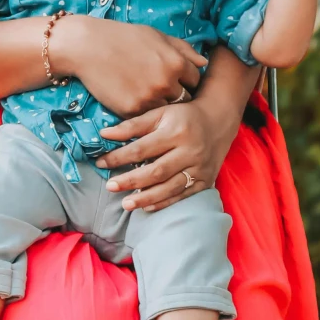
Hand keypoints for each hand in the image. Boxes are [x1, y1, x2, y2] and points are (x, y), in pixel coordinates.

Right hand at [53, 17, 205, 114]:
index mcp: (176, 62)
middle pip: (185, 100)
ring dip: (162, 108)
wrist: (88, 46)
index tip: (180, 83)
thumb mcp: (157, 35)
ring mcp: (149, 98)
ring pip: (166, 112)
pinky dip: (144, 114)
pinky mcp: (131, 111)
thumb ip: (183, 49)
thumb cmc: (123, 37)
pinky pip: (146, 119)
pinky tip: (136, 103)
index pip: (196, 81)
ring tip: (153, 100)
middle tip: (167, 94)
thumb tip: (204, 63)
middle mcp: (166, 82)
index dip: (188, 82)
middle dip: (178, 97)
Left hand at [98, 96, 227, 212]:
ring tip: (126, 204)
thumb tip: (104, 135)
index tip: (100, 162)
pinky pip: (182, 195)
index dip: (119, 157)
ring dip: (146, 197)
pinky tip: (147, 207)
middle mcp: (189, 151)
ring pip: (170, 187)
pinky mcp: (205, 181)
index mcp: (175, 131)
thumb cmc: (184, 117)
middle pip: (156, 171)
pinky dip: (164, 202)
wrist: (218, 121)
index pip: (142, 148)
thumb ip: (132, 125)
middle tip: (110, 186)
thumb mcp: (160, 113)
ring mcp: (199, 168)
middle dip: (131, 181)